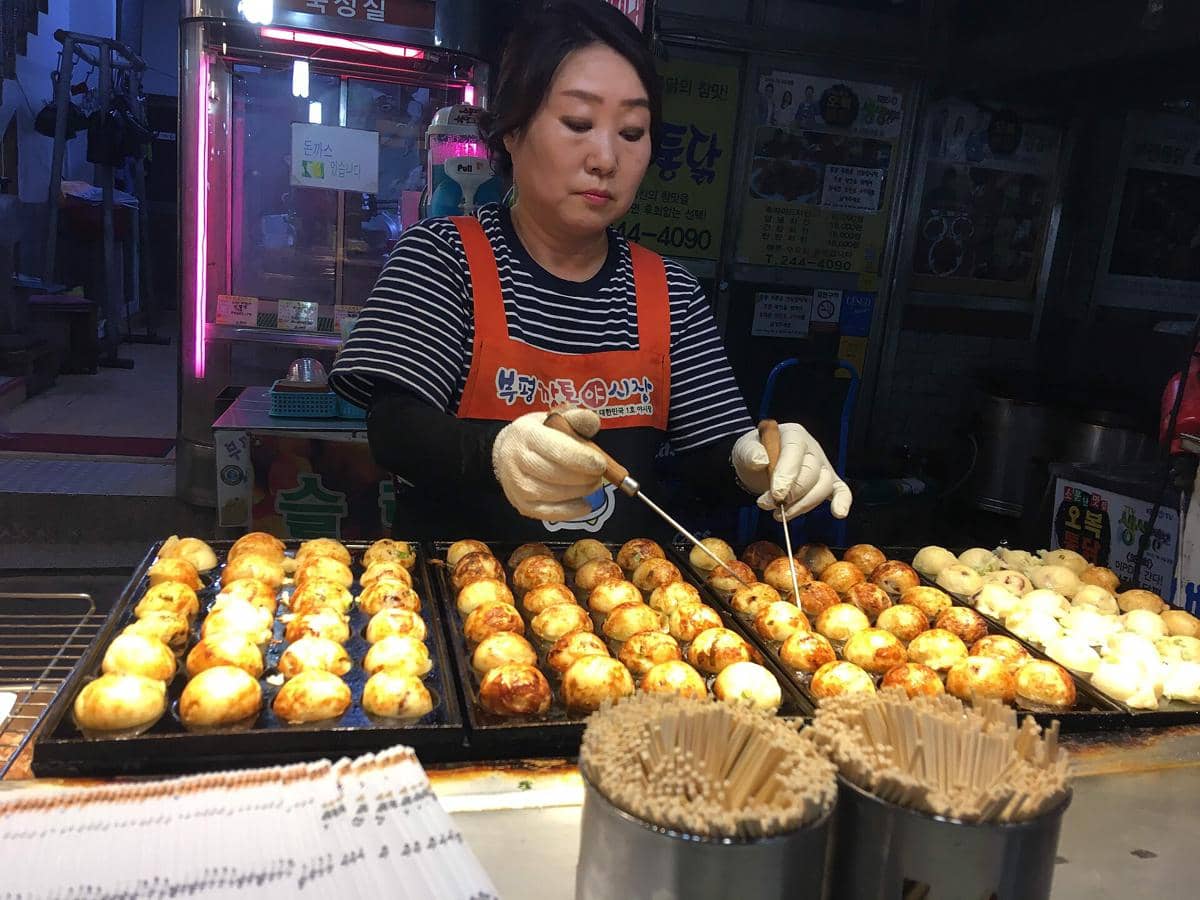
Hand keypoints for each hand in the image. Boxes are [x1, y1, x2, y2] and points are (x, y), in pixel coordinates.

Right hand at [492, 408, 605, 520]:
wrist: (508, 451)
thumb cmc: (539, 433)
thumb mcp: (555, 417)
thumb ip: (576, 417)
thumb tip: (593, 422)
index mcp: (526, 433)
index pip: (556, 449)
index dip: (582, 459)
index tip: (601, 464)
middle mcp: (516, 459)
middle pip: (555, 474)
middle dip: (584, 477)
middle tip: (600, 475)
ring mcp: (516, 485)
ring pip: (553, 495)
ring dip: (580, 492)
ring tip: (593, 484)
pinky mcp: (521, 504)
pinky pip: (549, 513)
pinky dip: (571, 511)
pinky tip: (584, 504)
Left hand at [731, 423, 851, 519]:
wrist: (758, 466)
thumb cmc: (754, 454)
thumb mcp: (745, 449)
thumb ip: (750, 453)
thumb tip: (760, 460)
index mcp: (793, 434)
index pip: (795, 451)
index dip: (787, 473)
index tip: (776, 494)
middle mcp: (812, 448)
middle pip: (811, 472)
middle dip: (790, 494)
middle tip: (766, 504)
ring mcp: (822, 465)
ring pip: (823, 486)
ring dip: (802, 505)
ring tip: (778, 514)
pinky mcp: (828, 482)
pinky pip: (841, 490)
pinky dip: (842, 501)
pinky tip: (838, 513)